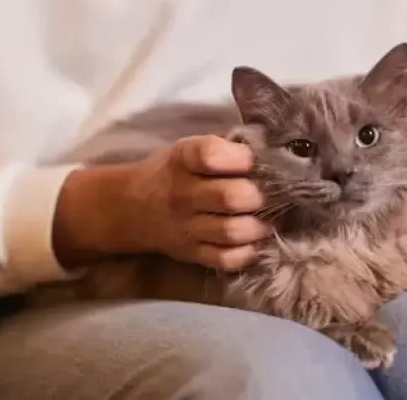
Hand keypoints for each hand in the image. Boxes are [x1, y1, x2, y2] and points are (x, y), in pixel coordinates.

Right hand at [53, 135, 270, 270]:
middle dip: (260, 195)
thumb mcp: (191, 147)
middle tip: (272, 195)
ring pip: (232, 231)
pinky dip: (248, 253)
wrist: (135, 207)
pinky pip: (226, 259)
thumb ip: (227, 147)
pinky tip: (254, 241)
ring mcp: (186, 227)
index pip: (211, 155)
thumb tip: (271, 150)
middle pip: (231, 197)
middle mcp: (182, 193)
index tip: (254, 161)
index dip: (241, 158)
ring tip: (267, 219)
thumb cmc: (177, 171)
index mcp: (183, 159)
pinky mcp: (191, 254)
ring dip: (259, 226)